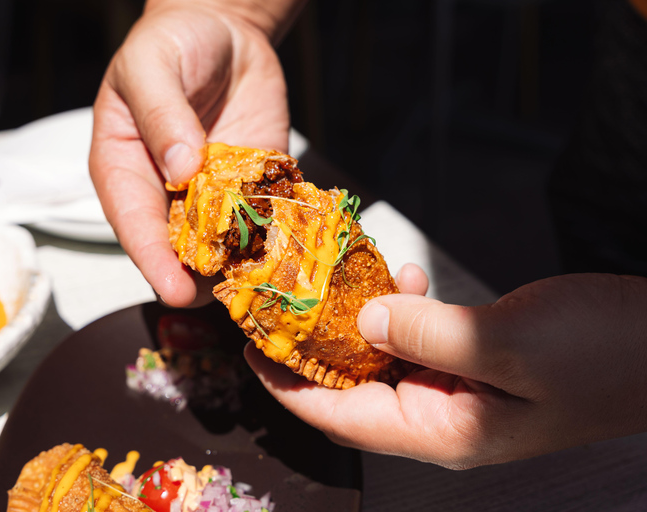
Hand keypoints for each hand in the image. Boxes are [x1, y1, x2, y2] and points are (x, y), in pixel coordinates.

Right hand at [89, 1, 290, 306]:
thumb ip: (161, 114)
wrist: (222, 32)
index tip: (176, 293)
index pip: (134, 227)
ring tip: (269, 280)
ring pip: (224, 248)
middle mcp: (167, 196)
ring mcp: (212, 198)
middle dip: (203, 276)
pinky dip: (278, 237)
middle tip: (233, 294)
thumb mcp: (153, 66)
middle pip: (179, 251)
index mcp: (125, 172)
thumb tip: (180, 171)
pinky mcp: (252, 190)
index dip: (154, 262)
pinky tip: (296, 248)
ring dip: (244, 264)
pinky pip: (263, 222)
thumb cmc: (172, 44)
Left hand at [245, 266, 646, 468]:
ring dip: (356, 320)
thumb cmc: (603, 354)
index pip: (340, 417)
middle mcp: (442, 418)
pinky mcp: (473, 364)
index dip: (287, 387)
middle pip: (351, 389)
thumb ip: (427, 334)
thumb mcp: (509, 342)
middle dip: (311, 348)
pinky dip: (400, 308)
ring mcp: (458, 392)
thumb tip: (363, 317)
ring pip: (381, 360)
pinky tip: (405, 277)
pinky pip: (415, 340)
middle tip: (279, 303)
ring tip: (342, 278)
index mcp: (443, 430)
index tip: (249, 350)